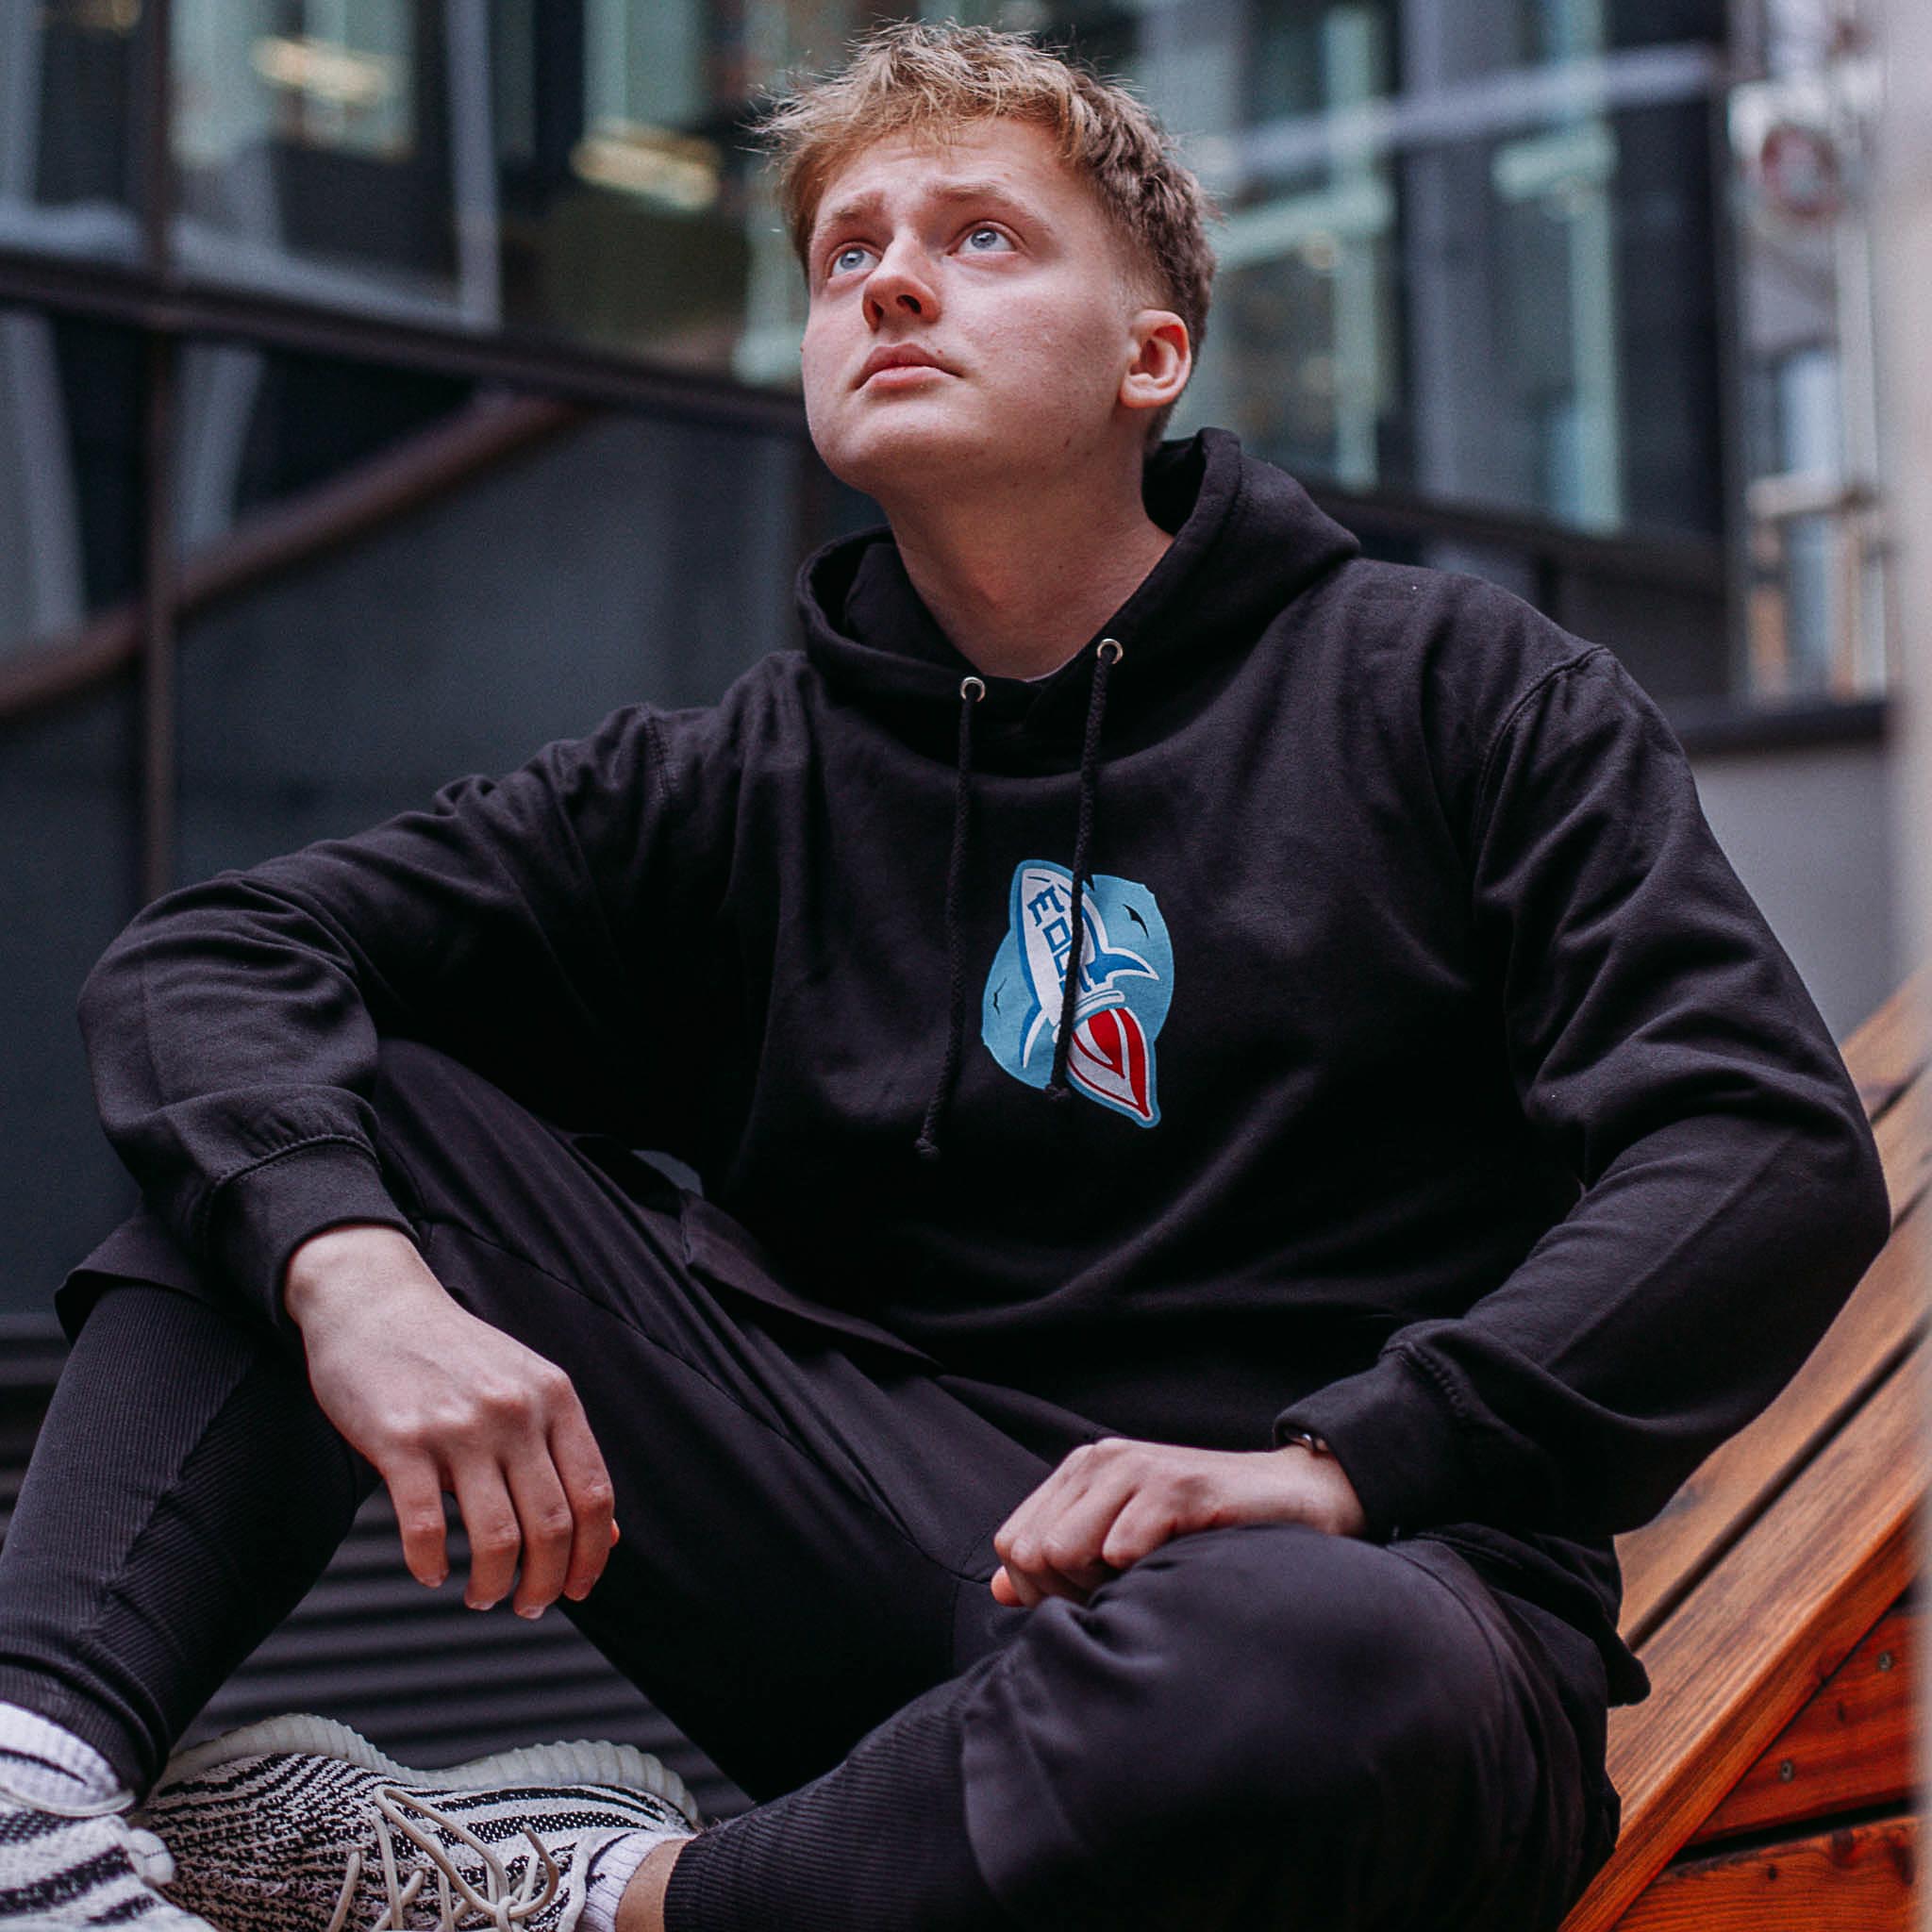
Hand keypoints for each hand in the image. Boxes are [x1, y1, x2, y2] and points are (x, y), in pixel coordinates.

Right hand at [284, 1224, 616, 1617]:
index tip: (578, 1590)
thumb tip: (607, 1535)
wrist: (376, 1304)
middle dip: (545, 1582)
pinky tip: (431, 1572)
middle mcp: (515, 1410)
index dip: (592, 1554)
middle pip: (552, 1523)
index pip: (594, 1493)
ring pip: (498, 1534)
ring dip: (493, 1584)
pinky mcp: (400, 1438)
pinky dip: (430, 1564)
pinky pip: (424, 1525)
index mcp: (554, 1398)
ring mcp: (458, 1424)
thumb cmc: (454, 1356)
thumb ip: (563, 1456)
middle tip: (527, 1607)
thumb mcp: (526, 1389)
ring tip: (481, 1596)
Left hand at [991, 1436, 1365, 1607]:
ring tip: (1148, 1580)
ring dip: (1103, 1587)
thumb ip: (1062, 1559)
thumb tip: (1001, 1591)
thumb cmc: (1206, 1529)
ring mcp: (1137, 1469)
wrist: (1295, 1498)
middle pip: (1031, 1553)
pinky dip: (1143, 1576)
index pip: (1012, 1544)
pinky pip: (1121, 1548)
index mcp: (1080, 1472)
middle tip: (1124, 1593)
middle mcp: (1100, 1461)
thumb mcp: (1125, 1540)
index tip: (1095, 1598)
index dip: (1043, 1590)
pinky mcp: (1176, 1486)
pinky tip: (1177, 1567)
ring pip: (1062, 1551)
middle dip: (1069, 1594)